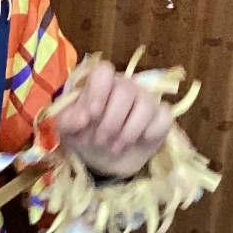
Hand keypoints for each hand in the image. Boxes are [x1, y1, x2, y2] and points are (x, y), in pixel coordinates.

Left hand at [54, 60, 174, 177]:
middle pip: (125, 90)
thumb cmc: (85, 137)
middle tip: (100, 140)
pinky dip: (151, 132)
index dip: (98, 91)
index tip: (91, 115)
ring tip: (115, 147)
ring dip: (129, 131)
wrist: (103, 161)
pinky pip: (164, 117)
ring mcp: (145, 100)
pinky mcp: (161, 117)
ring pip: (146, 104)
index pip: (103, 71)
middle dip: (111, 121)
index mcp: (100, 84)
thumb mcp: (68, 131)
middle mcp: (125, 87)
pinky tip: (140, 142)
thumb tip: (81, 118)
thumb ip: (68, 121)